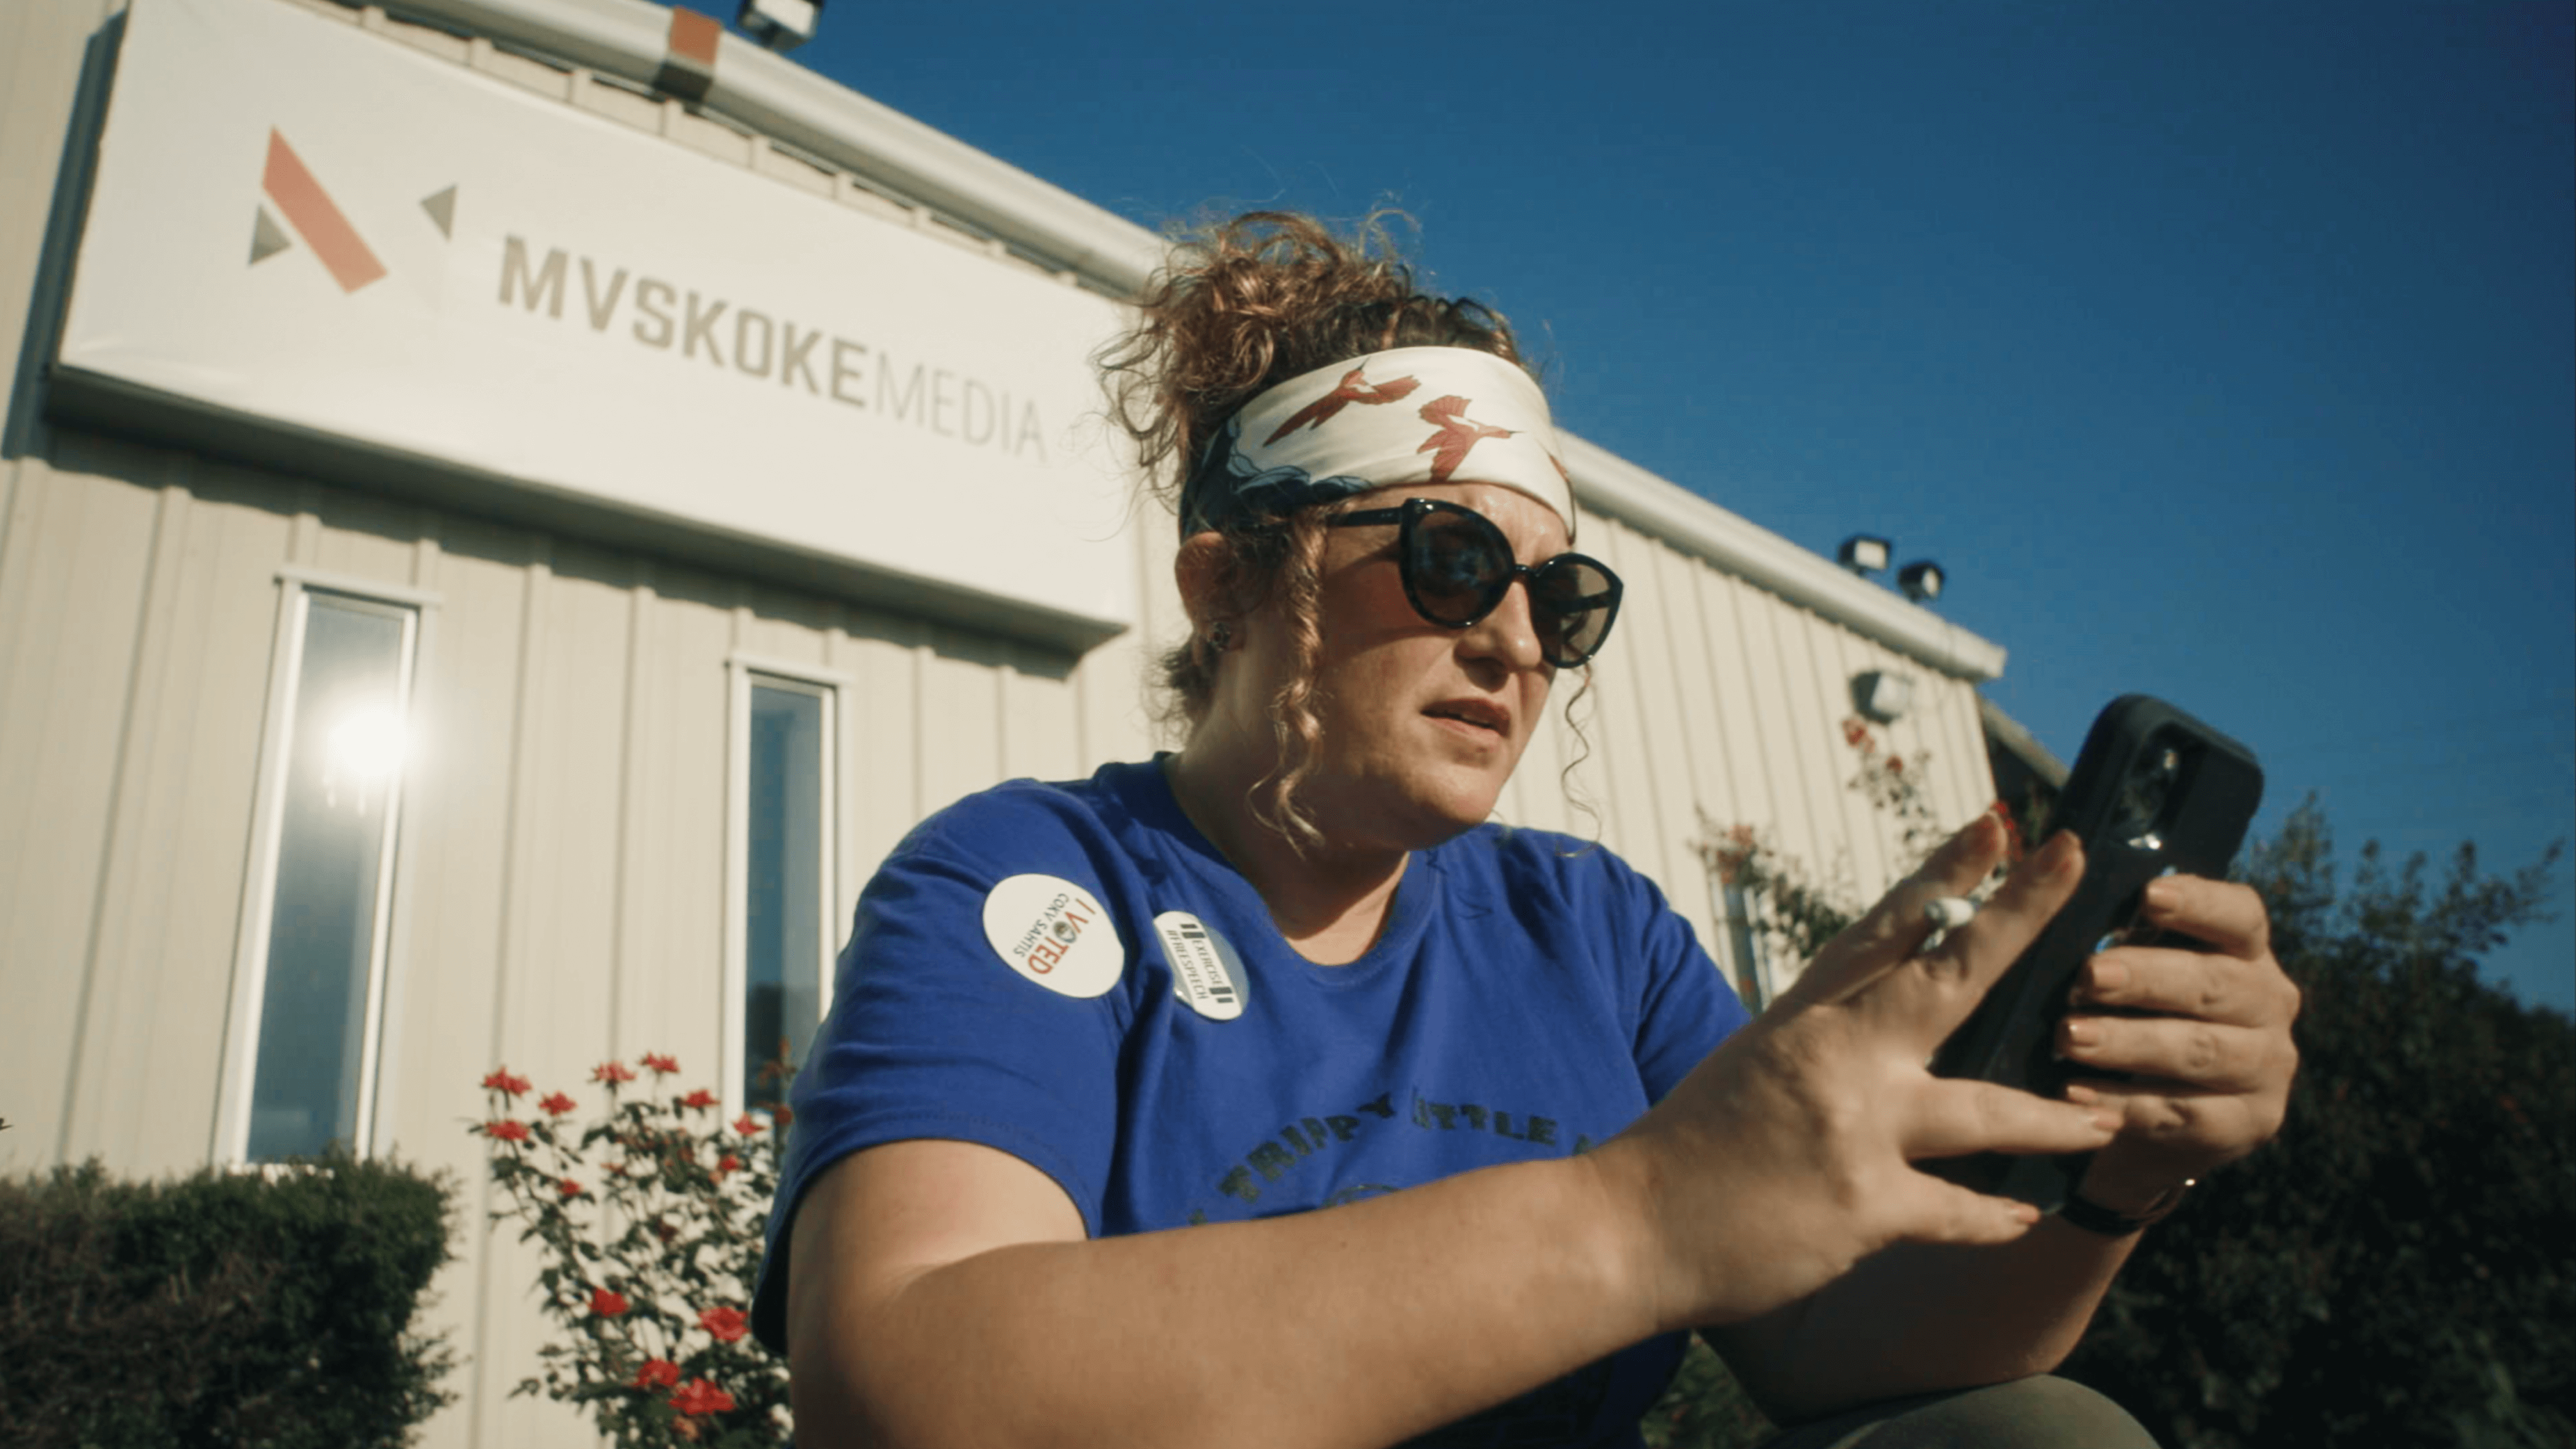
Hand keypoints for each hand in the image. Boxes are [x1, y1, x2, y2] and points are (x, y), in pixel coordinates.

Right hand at [1589, 816, 2121, 1333]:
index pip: (1885, 929)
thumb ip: (1826, 1044)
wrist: (1625, 1231)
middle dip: (2019, 916)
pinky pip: (1958, 1209)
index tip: (1998, 826)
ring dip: (2058, 1120)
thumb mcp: (1752, 1067)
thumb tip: (1892, 1030)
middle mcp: (1833, 1058)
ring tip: (2107, 1120)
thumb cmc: (1687, 1153)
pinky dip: (1995, 1217)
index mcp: (1801, 1018)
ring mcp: (1852, 1129)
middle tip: (2074, 863)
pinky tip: (2026, 1214)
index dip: (1946, 873)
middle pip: (1949, 976)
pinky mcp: (1864, 1206)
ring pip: (1988, 1109)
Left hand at [2058, 874, 2300, 1208]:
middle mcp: (2269, 1003)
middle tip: (2090, 976)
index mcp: (2246, 950)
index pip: (2240, 916)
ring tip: (2070, 1036)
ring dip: (2130, 1043)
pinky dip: (2123, 1102)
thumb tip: (2058, 891)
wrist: (2149, 1116)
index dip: (2200, 903)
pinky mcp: (2251, 1123)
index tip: (2148, 896)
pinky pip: (2182, 1112)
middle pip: (2213, 984)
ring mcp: (2267, 1066)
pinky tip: (2075, 1093)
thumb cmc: (2133, 1017)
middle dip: (2147, 979)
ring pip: (2199, 1051)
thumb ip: (2118, 937)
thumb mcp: (2135, 974)